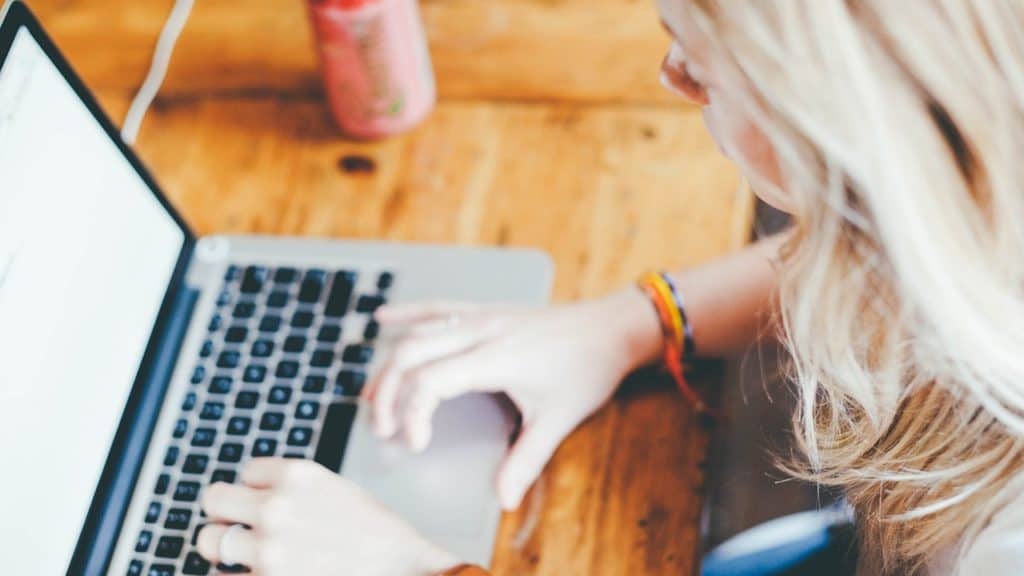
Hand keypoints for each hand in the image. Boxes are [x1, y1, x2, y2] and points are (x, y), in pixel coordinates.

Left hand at [197, 458, 458, 574]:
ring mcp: (267, 549)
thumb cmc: (373, 533)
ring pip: (208, 540)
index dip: (258, 490)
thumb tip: (250, 498)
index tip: (274, 504)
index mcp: (296, 475)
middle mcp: (276, 507)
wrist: (399, 569)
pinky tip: (258, 572)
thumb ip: (291, 488)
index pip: (245, 472)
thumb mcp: (333, 489)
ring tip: (246, 554)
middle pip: (214, 499)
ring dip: (223, 547)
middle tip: (240, 526)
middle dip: (225, 513)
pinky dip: (236, 575)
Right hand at [365, 289, 660, 509]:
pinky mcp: (486, 310)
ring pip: (419, 333)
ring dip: (390, 364)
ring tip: (371, 396)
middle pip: (411, 355)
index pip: (430, 381)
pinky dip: (408, 313)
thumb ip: (526, 460)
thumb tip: (504, 499)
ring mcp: (482, 316)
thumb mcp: (558, 419)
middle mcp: (481, 331)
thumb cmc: (587, 369)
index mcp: (494, 358)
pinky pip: (438, 307)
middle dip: (388, 393)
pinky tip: (384, 320)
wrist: (612, 327)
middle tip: (384, 429)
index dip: (413, 415)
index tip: (418, 445)